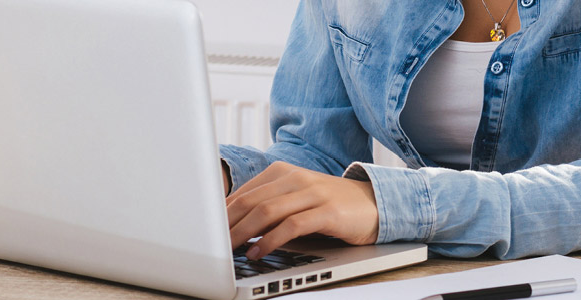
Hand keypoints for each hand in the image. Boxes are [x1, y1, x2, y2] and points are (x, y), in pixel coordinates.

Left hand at [226, 161, 378, 259]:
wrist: (374, 203)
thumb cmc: (329, 205)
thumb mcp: (294, 199)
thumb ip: (267, 206)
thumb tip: (231, 225)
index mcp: (282, 172)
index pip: (243, 193)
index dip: (222, 214)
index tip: (207, 232)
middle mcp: (295, 178)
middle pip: (250, 201)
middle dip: (227, 224)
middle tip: (211, 244)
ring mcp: (312, 193)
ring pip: (267, 211)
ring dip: (243, 233)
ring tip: (229, 249)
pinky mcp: (327, 211)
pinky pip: (292, 225)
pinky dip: (271, 240)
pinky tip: (259, 251)